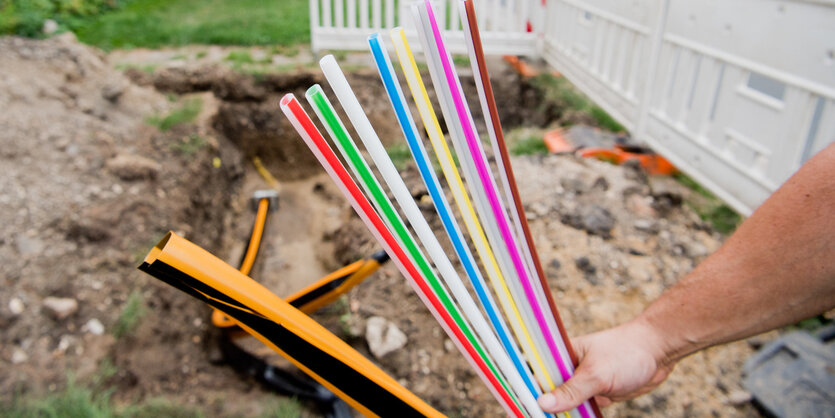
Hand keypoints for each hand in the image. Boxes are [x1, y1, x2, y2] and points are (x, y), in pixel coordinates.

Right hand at [537, 319, 675, 412]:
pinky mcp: (597, 393)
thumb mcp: (596, 374)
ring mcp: (584, 381)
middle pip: (549, 390)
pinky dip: (578, 416)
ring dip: (562, 413)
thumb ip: (571, 391)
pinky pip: (582, 409)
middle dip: (545, 405)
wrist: (658, 352)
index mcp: (563, 353)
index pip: (537, 372)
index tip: (524, 404)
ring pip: (566, 402)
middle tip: (537, 415)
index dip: (528, 388)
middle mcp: (570, 367)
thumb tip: (544, 404)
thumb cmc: (626, 352)